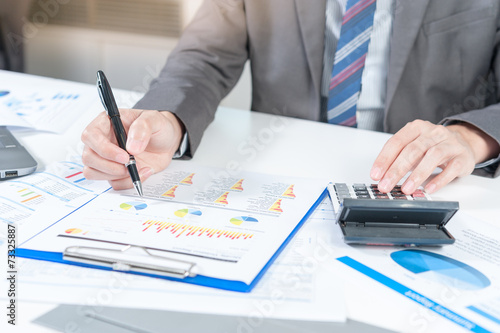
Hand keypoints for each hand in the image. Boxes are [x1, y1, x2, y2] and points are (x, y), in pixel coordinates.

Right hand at [81, 109, 183, 189]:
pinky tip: (143, 171)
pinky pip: (112, 183)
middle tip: (130, 164)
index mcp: (106, 123)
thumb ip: (143, 128)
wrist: (166, 142)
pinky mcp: (115, 172)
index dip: (104, 149)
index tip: (124, 156)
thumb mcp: (154, 119)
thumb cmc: (157, 126)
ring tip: (139, 167)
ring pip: (94, 173)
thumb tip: (131, 148)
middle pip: (88, 157)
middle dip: (109, 166)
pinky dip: (128, 182)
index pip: (90, 135)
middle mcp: (102, 141)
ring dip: (117, 176)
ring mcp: (106, 158)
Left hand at [370, 120, 499, 193]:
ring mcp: (450, 143)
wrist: (463, 143)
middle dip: (396, 170)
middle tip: (386, 185)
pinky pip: (451, 168)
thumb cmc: (431, 147)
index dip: (384, 159)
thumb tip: (382, 177)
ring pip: (432, 157)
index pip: (396, 142)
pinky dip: (439, 180)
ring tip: (406, 189)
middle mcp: (433, 132)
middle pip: (412, 150)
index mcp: (416, 128)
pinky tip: (428, 189)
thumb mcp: (413, 148)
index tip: (375, 175)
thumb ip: (398, 158)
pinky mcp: (462, 157)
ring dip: (417, 175)